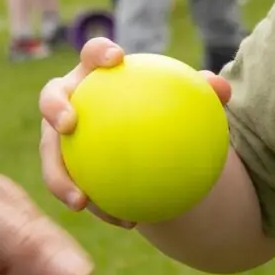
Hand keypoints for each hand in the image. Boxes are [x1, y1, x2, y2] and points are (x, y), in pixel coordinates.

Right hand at [38, 38, 232, 222]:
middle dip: (54, 108)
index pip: (93, 54)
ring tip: (81, 200)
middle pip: (51, 99)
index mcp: (96, 74)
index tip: (115, 58)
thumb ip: (203, 93)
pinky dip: (99, 208)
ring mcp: (60, 136)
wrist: (145, 141)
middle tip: (69, 125)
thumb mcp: (185, 104)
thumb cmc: (163, 113)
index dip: (98, 51)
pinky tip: (126, 223)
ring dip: (59, 179)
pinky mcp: (64, 167)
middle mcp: (70, 100)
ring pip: (51, 155)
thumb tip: (222, 88)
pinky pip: (75, 188)